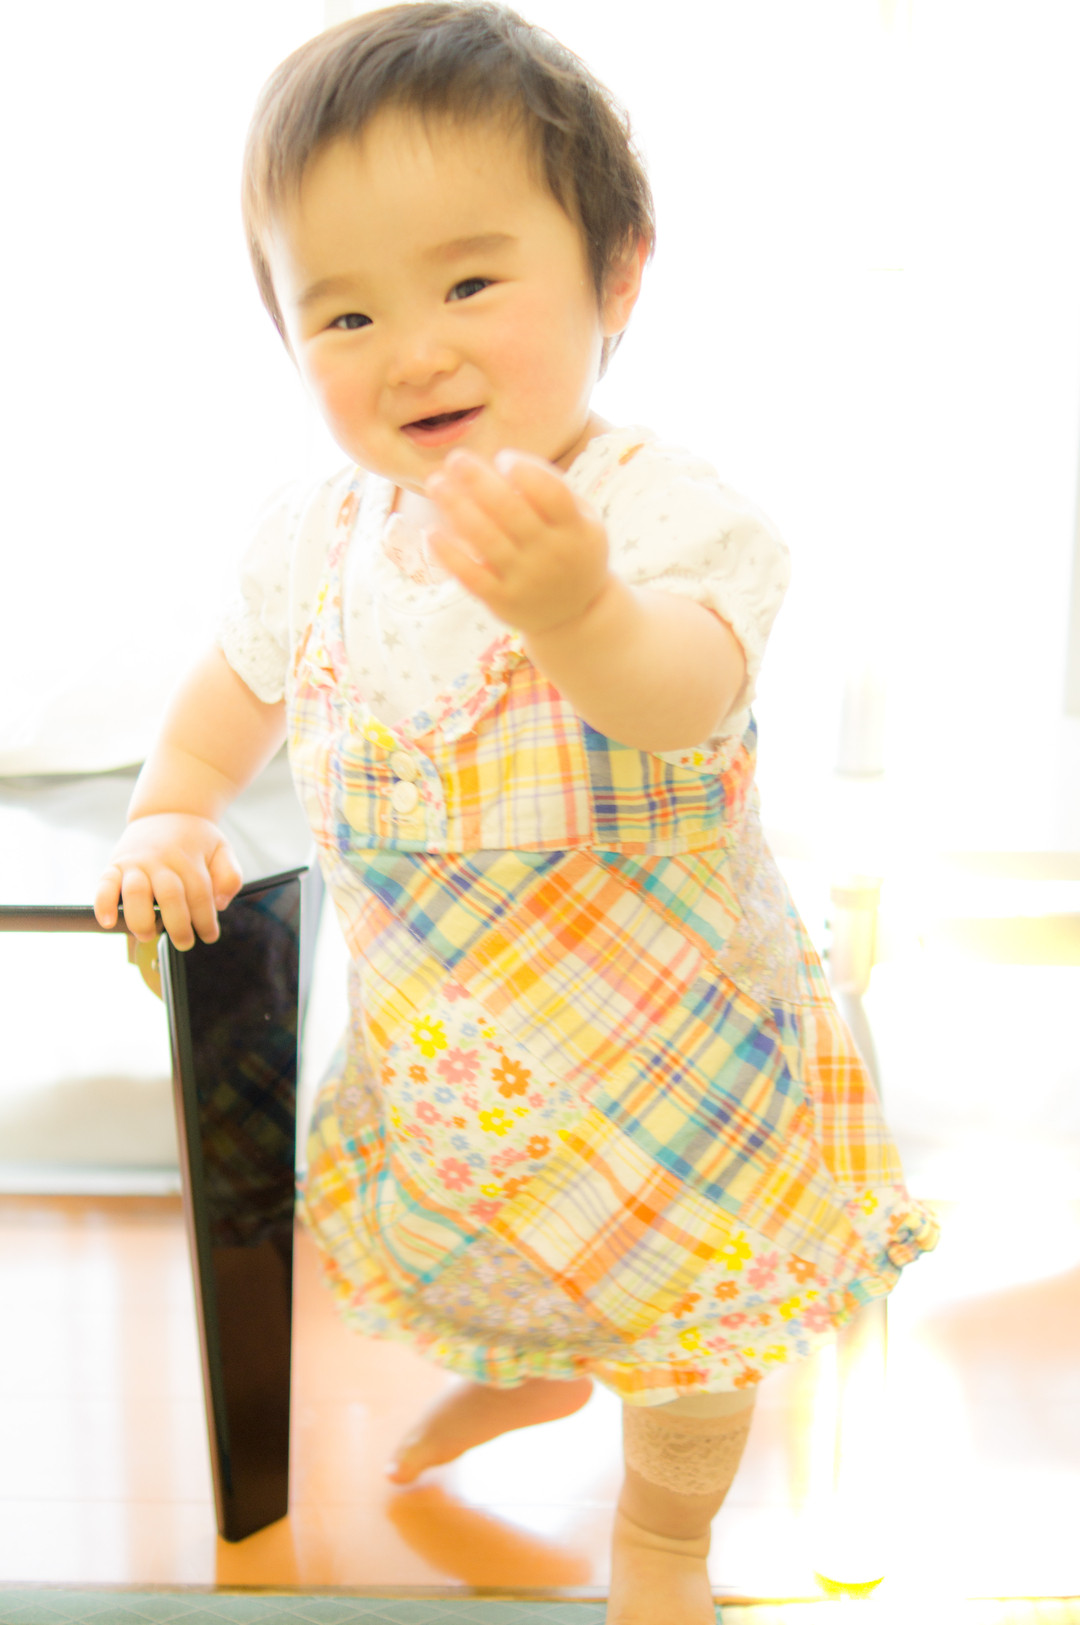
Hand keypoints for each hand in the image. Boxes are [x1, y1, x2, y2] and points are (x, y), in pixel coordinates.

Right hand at [94, 814, 242, 950]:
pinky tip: (108, 921)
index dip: (205, 919)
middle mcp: (160, 859)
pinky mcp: (114, 865)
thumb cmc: (195, 839)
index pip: (200, 894)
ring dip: (141, 919)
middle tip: (184, 942)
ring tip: (148, 935)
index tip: (209, 936)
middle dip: (178, 926)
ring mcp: (135, 861)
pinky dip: (103, 903)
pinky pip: (104, 884)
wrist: (166, 810)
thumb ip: (229, 876)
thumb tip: (219, 904)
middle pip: (170, 895)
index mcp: (188, 857)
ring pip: (136, 891)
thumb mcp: (222, 850)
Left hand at [425, 448, 611, 635]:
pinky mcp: (502, 601)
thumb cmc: (571, 551)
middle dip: (479, 480)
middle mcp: (551, 554)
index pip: (551, 494)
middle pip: (511, 511)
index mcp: (575, 529)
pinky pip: (471, 576)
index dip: (525, 471)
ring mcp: (525, 580)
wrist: (576, 615)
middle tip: (456, 459)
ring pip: (486, 539)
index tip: (502, 457)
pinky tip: (432, 532)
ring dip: (456, 507)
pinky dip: (449, 554)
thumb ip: (552, 489)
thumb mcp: (582, 520)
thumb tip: (501, 461)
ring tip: (436, 484)